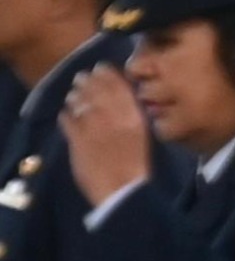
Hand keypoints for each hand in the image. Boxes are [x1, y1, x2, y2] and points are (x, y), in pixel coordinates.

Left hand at [60, 65, 148, 208]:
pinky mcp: (75, 137)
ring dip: (75, 96)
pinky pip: (66, 118)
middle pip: (95, 89)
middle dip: (88, 81)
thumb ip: (131, 118)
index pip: (117, 85)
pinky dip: (66, 115)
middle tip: (83, 78)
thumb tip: (122, 103)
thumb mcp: (143, 137)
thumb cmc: (139, 169)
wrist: (122, 192)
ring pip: (78, 100)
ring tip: (74, 95)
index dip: (107, 74)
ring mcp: (91, 126)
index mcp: (133, 116)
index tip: (102, 68)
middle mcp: (111, 116)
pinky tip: (67, 116)